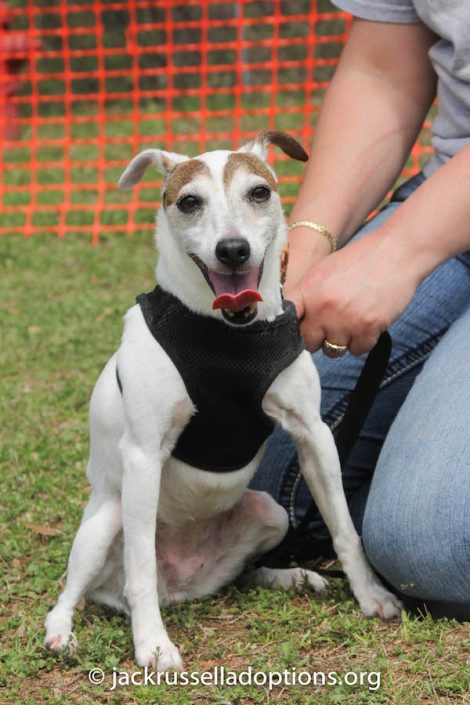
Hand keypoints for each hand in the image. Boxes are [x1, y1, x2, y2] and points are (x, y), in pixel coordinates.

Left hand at [284, 229, 417, 355]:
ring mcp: (346, 320)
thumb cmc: (359, 261)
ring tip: (351, 320)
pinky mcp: (368, 328)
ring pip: (332, 351)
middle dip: (318, 338)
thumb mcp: (323, 271)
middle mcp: (323, 308)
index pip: (285, 321)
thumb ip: (306, 296)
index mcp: (308, 290)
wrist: (396, 252)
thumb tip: (291, 320)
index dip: (288, 329)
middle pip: (308, 343)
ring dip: (341, 341)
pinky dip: (362, 341)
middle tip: (331, 323)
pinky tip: (366, 322)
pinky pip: (356, 350)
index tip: (297, 329)